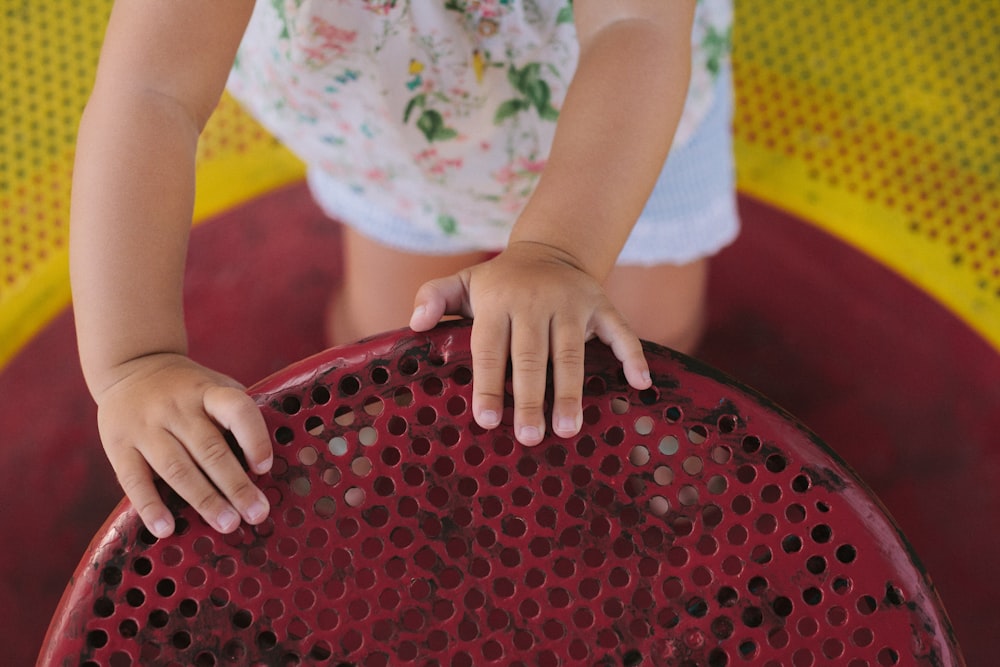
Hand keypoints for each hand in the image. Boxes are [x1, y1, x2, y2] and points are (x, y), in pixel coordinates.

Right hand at [94, 353, 272, 536]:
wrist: (131, 366)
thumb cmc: (188, 390)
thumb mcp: (215, 387)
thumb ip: (236, 416)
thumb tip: (266, 465)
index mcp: (207, 392)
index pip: (236, 409)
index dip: (254, 438)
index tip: (265, 467)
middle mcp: (177, 408)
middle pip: (210, 449)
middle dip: (236, 485)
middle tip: (256, 514)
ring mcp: (146, 427)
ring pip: (177, 468)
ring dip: (204, 499)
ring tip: (227, 524)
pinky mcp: (119, 446)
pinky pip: (134, 480)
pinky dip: (150, 506)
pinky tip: (166, 529)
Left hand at [409, 240, 650, 445]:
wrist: (550, 250)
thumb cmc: (500, 283)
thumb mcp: (464, 283)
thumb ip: (434, 298)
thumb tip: (414, 324)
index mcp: (499, 301)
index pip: (490, 349)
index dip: (490, 385)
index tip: (488, 420)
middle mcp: (536, 301)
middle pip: (532, 357)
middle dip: (531, 398)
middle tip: (531, 437)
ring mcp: (572, 303)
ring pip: (571, 353)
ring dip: (571, 392)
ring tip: (568, 429)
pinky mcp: (602, 304)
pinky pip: (621, 331)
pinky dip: (633, 356)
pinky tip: (640, 385)